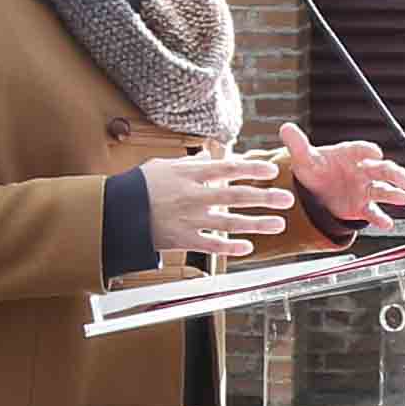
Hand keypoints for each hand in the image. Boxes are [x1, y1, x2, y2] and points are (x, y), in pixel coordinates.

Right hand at [136, 146, 288, 263]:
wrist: (117, 213)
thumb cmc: (140, 186)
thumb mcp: (164, 166)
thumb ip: (191, 163)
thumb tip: (213, 157)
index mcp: (189, 175)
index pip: (227, 169)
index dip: (251, 169)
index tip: (271, 170)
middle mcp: (193, 196)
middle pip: (235, 196)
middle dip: (264, 197)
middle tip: (287, 198)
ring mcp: (189, 219)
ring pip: (229, 223)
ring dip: (257, 224)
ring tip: (279, 224)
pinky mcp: (183, 240)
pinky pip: (211, 245)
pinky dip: (230, 247)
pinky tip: (248, 248)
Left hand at [279, 123, 404, 227]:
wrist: (315, 192)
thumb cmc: (314, 170)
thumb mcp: (304, 158)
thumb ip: (298, 145)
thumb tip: (286, 128)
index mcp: (349, 155)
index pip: (361, 150)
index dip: (368, 150)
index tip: (375, 152)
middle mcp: (362, 171)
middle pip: (381, 169)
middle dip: (393, 173)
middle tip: (403, 179)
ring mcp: (364, 189)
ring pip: (382, 190)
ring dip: (394, 194)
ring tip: (403, 198)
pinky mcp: (362, 207)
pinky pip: (373, 213)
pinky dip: (381, 218)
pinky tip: (387, 224)